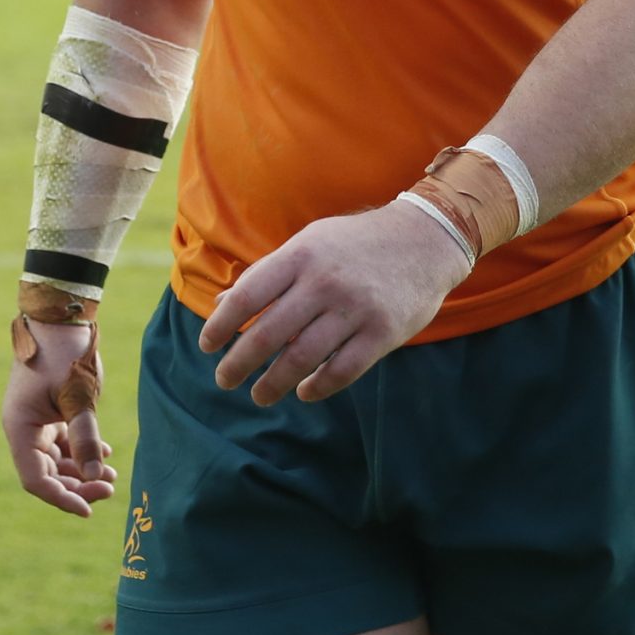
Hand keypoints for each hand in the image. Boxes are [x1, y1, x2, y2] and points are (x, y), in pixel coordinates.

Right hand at [0, 317, 116, 517]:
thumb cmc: (65, 354)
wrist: (61, 318)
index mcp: (20, 429)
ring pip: (57, 460)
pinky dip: (82, 450)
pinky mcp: (49, 411)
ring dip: (82, 470)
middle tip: (111, 487)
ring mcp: (35, 421)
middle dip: (78, 485)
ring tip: (112, 476)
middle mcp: (23, 429)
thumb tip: (96, 476)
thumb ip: (86, 436)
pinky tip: (104, 454)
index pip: (37, 479)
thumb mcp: (78, 396)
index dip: (62, 498)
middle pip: (47, 474)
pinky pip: (63, 442)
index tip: (90, 509)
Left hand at [199, 203, 473, 406]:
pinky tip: (304, 392)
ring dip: (273, 384)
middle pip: (269, 333)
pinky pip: (341, 371)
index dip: (222, 326)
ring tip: (259, 395)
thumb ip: (268, 274)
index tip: (208, 346)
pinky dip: (317, 387)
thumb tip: (224, 306)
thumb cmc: (356, 244)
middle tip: (224, 380)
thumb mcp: (310, 243)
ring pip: (302, 358)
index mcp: (301, 255)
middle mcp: (325, 282)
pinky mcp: (383, 333)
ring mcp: (355, 308)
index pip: (248, 296)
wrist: (426, 239)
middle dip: (239, 363)